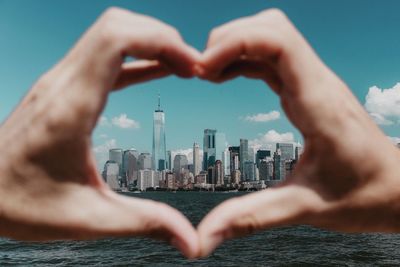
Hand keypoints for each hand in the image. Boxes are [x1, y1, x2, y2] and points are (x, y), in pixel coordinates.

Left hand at [0, 7, 199, 257]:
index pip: (117, 40)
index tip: (191, 68)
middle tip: (192, 67)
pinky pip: (104, 56)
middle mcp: (62, 83)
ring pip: (109, 33)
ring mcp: (59, 81)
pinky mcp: (62, 87)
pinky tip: (158, 71)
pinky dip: (137, 57)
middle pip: (116, 26)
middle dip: (161, 37)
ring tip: (181, 67)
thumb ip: (146, 223)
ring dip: (149, 42)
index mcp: (71, 107)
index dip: (161, 42)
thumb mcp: (89, 218)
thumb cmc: (19, 204)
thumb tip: (191, 240)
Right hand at [196, 9, 399, 256]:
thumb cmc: (364, 196)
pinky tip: (225, 78)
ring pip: (271, 36)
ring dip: (235, 46)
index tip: (202, 71)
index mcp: (318, 103)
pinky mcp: (308, 89)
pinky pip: (272, 57)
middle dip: (228, 39)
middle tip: (198, 72)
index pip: (277, 42)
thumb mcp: (304, 209)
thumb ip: (250, 218)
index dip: (234, 43)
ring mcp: (314, 82)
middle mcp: (318, 83)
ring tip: (206, 74)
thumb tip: (204, 238)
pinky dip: (243, 58)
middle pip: (270, 27)